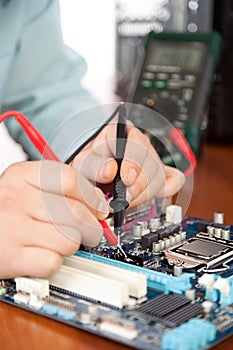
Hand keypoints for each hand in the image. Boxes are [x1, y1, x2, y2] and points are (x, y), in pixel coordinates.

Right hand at [0, 161, 107, 277]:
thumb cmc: (3, 211)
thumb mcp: (24, 187)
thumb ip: (60, 189)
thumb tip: (99, 203)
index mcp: (21, 176)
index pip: (71, 179)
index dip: (92, 197)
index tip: (100, 208)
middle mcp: (16, 198)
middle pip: (76, 213)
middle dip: (91, 227)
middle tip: (88, 231)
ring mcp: (12, 228)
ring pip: (70, 240)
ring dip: (70, 244)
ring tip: (57, 241)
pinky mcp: (10, 257)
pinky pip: (53, 262)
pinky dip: (53, 262)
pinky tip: (41, 254)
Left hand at [72, 122, 184, 206]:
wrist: (95, 171)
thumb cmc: (91, 163)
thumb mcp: (83, 161)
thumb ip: (93, 165)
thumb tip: (109, 171)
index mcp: (123, 132)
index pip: (137, 143)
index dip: (133, 163)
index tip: (126, 179)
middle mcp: (141, 143)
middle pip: (152, 163)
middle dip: (138, 185)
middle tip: (123, 199)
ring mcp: (153, 159)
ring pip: (160, 176)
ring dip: (144, 194)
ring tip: (126, 201)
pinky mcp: (161, 173)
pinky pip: (174, 180)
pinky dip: (167, 190)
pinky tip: (151, 196)